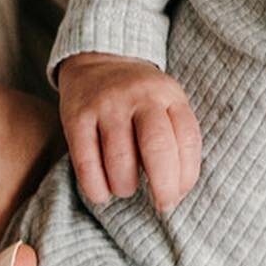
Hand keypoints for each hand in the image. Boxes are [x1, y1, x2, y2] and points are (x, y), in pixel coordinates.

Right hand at [57, 52, 201, 211]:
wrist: (99, 58)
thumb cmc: (140, 98)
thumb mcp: (167, 103)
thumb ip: (177, 137)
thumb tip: (177, 191)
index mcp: (168, 94)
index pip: (188, 138)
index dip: (187, 174)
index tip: (179, 194)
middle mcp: (140, 97)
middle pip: (157, 147)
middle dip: (164, 186)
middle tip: (162, 206)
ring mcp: (107, 105)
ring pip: (120, 161)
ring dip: (126, 187)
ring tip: (125, 187)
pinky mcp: (77, 117)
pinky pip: (86, 163)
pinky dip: (96, 188)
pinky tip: (102, 192)